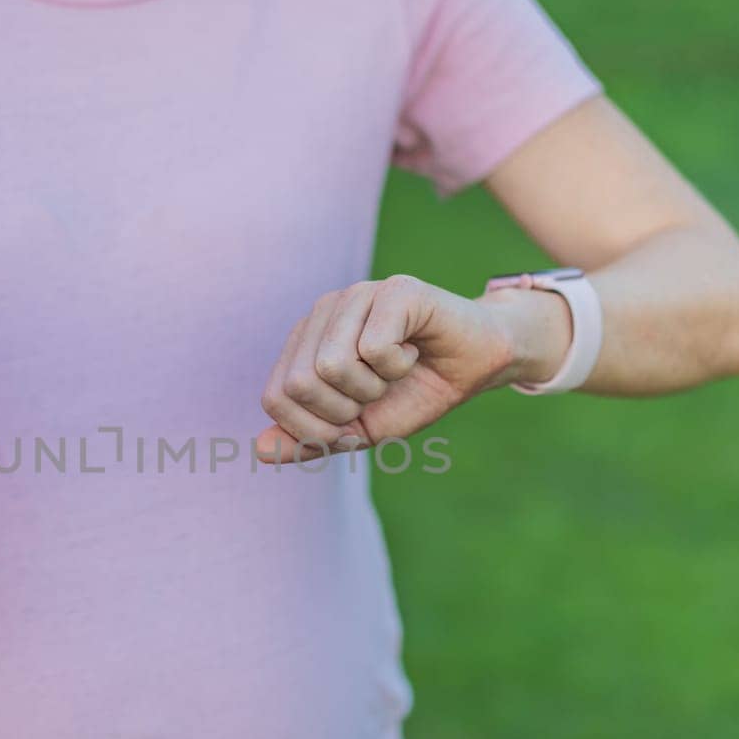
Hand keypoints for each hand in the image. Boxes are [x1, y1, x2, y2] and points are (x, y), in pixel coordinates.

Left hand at [255, 276, 571, 462]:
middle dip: (345, 410)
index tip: (354, 417)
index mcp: (306, 341)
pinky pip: (373, 349)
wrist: (479, 367)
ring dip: (373, 388)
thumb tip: (259, 449)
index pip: (276, 397)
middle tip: (378, 392)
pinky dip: (399, 367)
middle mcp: (323, 312)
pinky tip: (414, 350)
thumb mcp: (358, 429)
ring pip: (331, 366)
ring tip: (395, 370)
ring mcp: (356, 295)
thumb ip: (309, 438)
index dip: (316, 428)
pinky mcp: (394, 289)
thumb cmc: (416, 392)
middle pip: (299, 384)